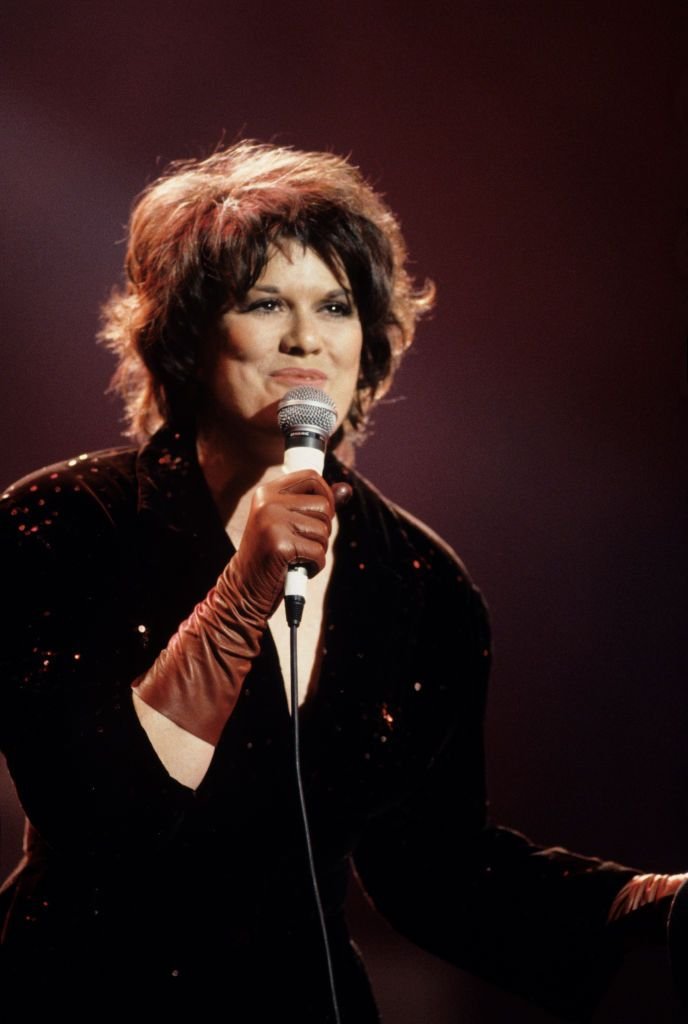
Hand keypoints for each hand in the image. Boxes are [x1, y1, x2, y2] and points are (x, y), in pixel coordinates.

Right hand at [228, 470, 345, 618]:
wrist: (244, 587)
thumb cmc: (270, 555)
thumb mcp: (287, 523)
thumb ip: (314, 505)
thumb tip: (347, 489)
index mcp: (267, 492)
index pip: (311, 477)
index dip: (326, 494)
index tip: (324, 514)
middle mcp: (267, 503)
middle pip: (323, 505)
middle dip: (324, 528)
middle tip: (306, 542)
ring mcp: (272, 523)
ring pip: (323, 530)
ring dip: (319, 549)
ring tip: (298, 556)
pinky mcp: (280, 545)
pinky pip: (318, 552)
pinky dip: (315, 565)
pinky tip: (297, 568)